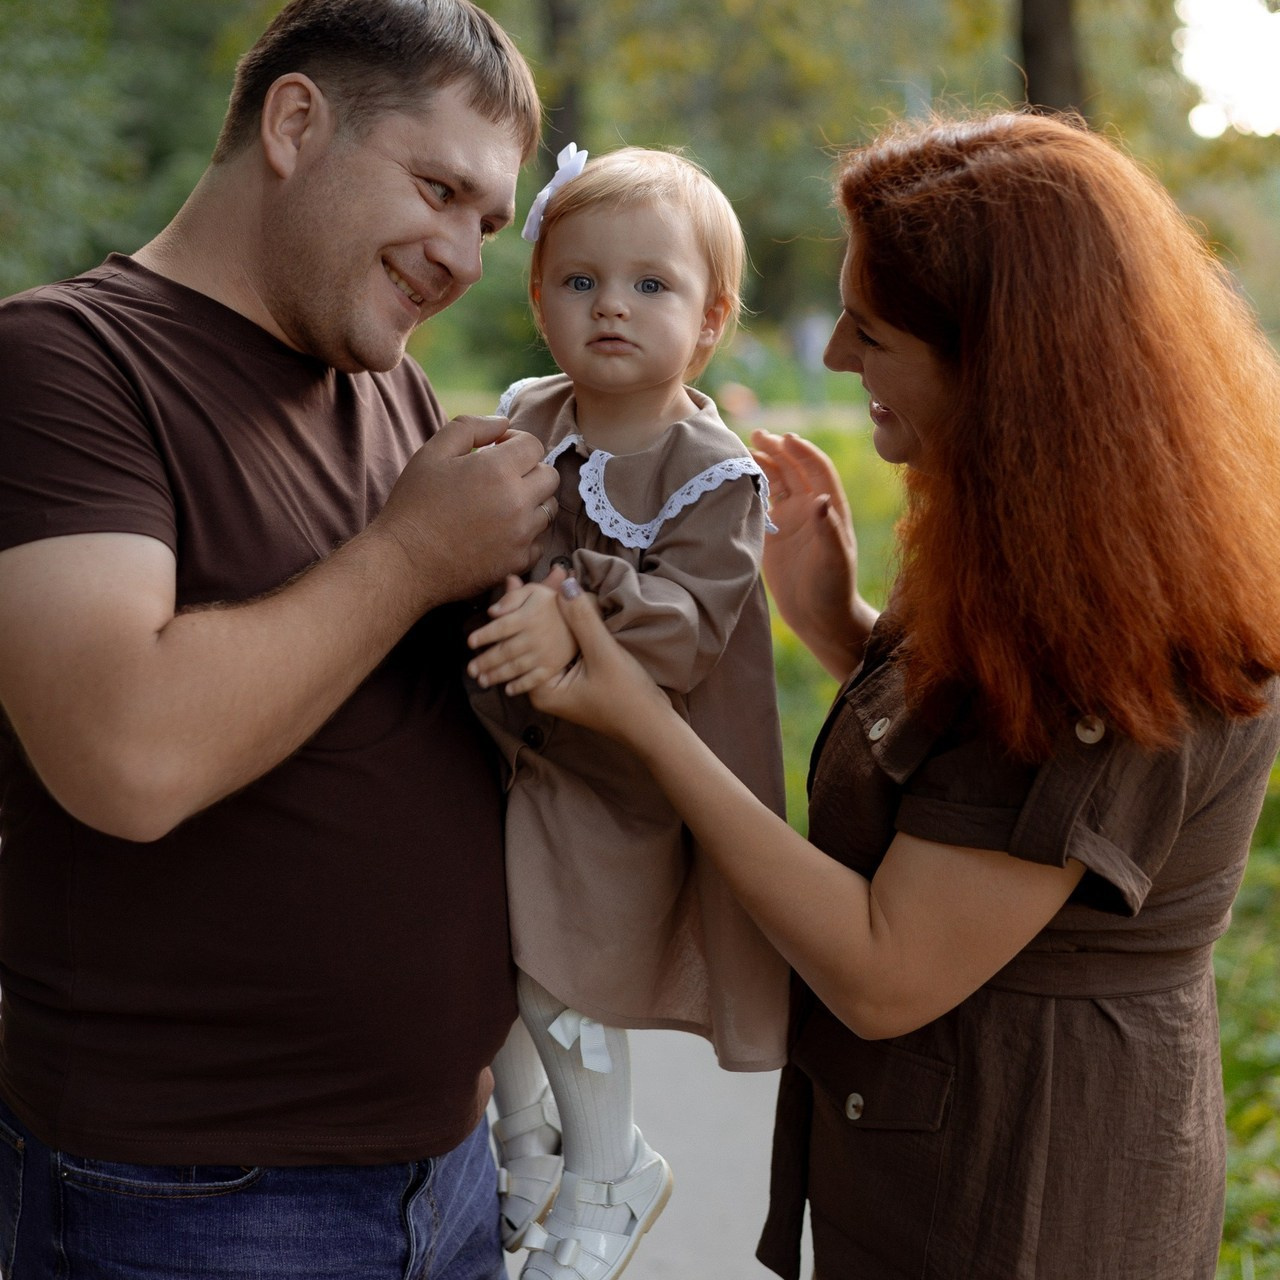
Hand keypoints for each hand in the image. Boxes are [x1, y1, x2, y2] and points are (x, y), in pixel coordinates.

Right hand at [373, 416, 558, 608]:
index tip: (495, 451)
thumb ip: (470, 427)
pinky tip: (501, 531)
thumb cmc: (414, 504)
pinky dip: (527, 533)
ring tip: (501, 505)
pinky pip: (540, 540)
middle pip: (550, 476)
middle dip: (530, 470)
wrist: (405, 562)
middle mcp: (518, 502)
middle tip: (501, 477)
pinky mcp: (519, 561)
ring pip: (549, 509)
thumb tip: (504, 423)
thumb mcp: (432, 452)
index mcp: (498, 470)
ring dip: (532, 502)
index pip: (534, 445)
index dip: (515, 443)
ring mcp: (522, 535)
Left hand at [467, 568, 577, 694]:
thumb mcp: (536, 591)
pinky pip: (535, 679)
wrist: (588, 615)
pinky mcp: (554, 666)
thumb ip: (514, 597)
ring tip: (482, 680)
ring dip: (497, 675)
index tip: (470, 642)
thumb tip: (492, 611)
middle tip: (470, 670)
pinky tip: (508, 689)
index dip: (484, 635)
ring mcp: (545, 654)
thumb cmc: (554, 602)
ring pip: (516, 667)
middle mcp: (535, 637)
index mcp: (529, 617)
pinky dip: (521, 686)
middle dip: (485, 661)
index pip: (501, 628)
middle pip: (505, 651)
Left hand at [527, 580, 673, 749]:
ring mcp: (559, 688)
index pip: (517, 643)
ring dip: (545, 617)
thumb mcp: (604, 654)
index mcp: (542, 689)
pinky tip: (566, 608)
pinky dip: (561, 630)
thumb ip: (583, 620)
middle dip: (527, 610)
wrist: (652, 726)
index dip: (515, 610)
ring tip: (537, 585)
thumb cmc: (628, 697)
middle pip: (528, 642)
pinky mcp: (574, 683)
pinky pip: (559, 651)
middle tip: (517, 578)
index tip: (512, 581)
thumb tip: (565, 585)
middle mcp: (544, 691)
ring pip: (544, 645)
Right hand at [750, 430, 876, 679]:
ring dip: (762, 463)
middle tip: (757, 436)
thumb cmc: (833, 591)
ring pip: (776, 481)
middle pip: (793, 468)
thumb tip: (822, 500)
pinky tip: (735, 479)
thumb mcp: (834, 562)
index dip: (802, 452)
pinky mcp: (774, 533)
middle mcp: (811, 508)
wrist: (819, 617)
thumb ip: (828, 531)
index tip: (785, 438)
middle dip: (777, 449)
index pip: (817, 469)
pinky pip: (761, 502)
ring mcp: (791, 519)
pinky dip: (750, 487)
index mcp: (829, 509)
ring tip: (742, 450)